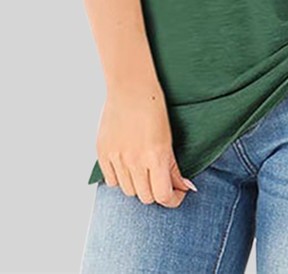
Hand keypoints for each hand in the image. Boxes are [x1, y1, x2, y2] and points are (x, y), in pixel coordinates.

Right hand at [96, 77, 196, 207]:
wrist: (130, 88)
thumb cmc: (153, 108)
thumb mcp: (169, 138)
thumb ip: (174, 166)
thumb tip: (184, 187)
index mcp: (155, 156)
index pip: (163, 196)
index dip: (173, 200)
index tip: (177, 194)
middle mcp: (135, 161)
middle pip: (145, 197)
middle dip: (156, 191)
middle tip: (161, 180)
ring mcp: (117, 158)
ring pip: (128, 191)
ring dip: (138, 186)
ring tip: (143, 170)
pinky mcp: (102, 153)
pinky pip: (111, 180)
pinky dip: (120, 178)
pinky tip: (127, 165)